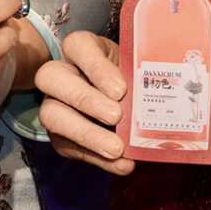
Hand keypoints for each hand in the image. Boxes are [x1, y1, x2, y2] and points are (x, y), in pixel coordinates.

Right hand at [30, 30, 133, 173]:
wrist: (132, 104)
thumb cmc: (133, 79)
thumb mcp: (138, 69)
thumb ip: (142, 77)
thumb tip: (159, 94)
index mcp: (82, 49)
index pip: (78, 46)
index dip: (96, 67)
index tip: (120, 89)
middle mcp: (61, 73)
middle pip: (51, 77)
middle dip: (84, 99)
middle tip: (116, 117)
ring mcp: (55, 104)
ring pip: (52, 115)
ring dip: (86, 134)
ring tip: (117, 149)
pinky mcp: (60, 135)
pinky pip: (69, 147)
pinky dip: (98, 158)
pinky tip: (122, 164)